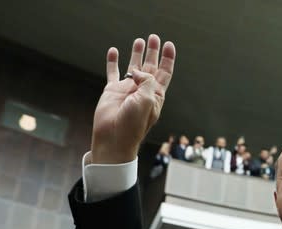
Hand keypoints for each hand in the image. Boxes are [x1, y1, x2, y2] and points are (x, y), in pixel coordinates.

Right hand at [91, 34, 175, 163]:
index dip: (168, 59)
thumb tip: (137, 70)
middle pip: (150, 67)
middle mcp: (142, 90)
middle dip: (153, 52)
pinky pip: (113, 73)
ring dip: (137, 54)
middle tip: (154, 37)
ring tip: (139, 41)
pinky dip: (113, 61)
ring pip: (133, 67)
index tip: (169, 44)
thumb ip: (146, 81)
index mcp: (155, 95)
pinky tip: (114, 51)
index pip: (164, 73)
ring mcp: (127, 90)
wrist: (114, 138)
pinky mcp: (112, 91)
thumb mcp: (146, 101)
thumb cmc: (133, 124)